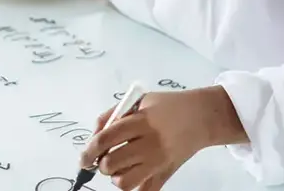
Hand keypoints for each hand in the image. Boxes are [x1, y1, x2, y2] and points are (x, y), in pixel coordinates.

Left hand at [81, 87, 247, 190]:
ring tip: (120, 166)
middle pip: (112, 163)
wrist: (201, 117)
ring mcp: (159, 162)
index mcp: (142, 121)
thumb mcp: (140, 101)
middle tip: (105, 157)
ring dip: (115, 176)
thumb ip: (113, 115)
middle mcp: (150, 143)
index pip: (106, 139)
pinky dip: (134, 187)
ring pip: (125, 182)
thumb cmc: (168, 106)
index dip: (89, 150)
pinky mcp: (167, 174)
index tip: (83, 157)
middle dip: (102, 163)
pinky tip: (133, 174)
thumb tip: (93, 135)